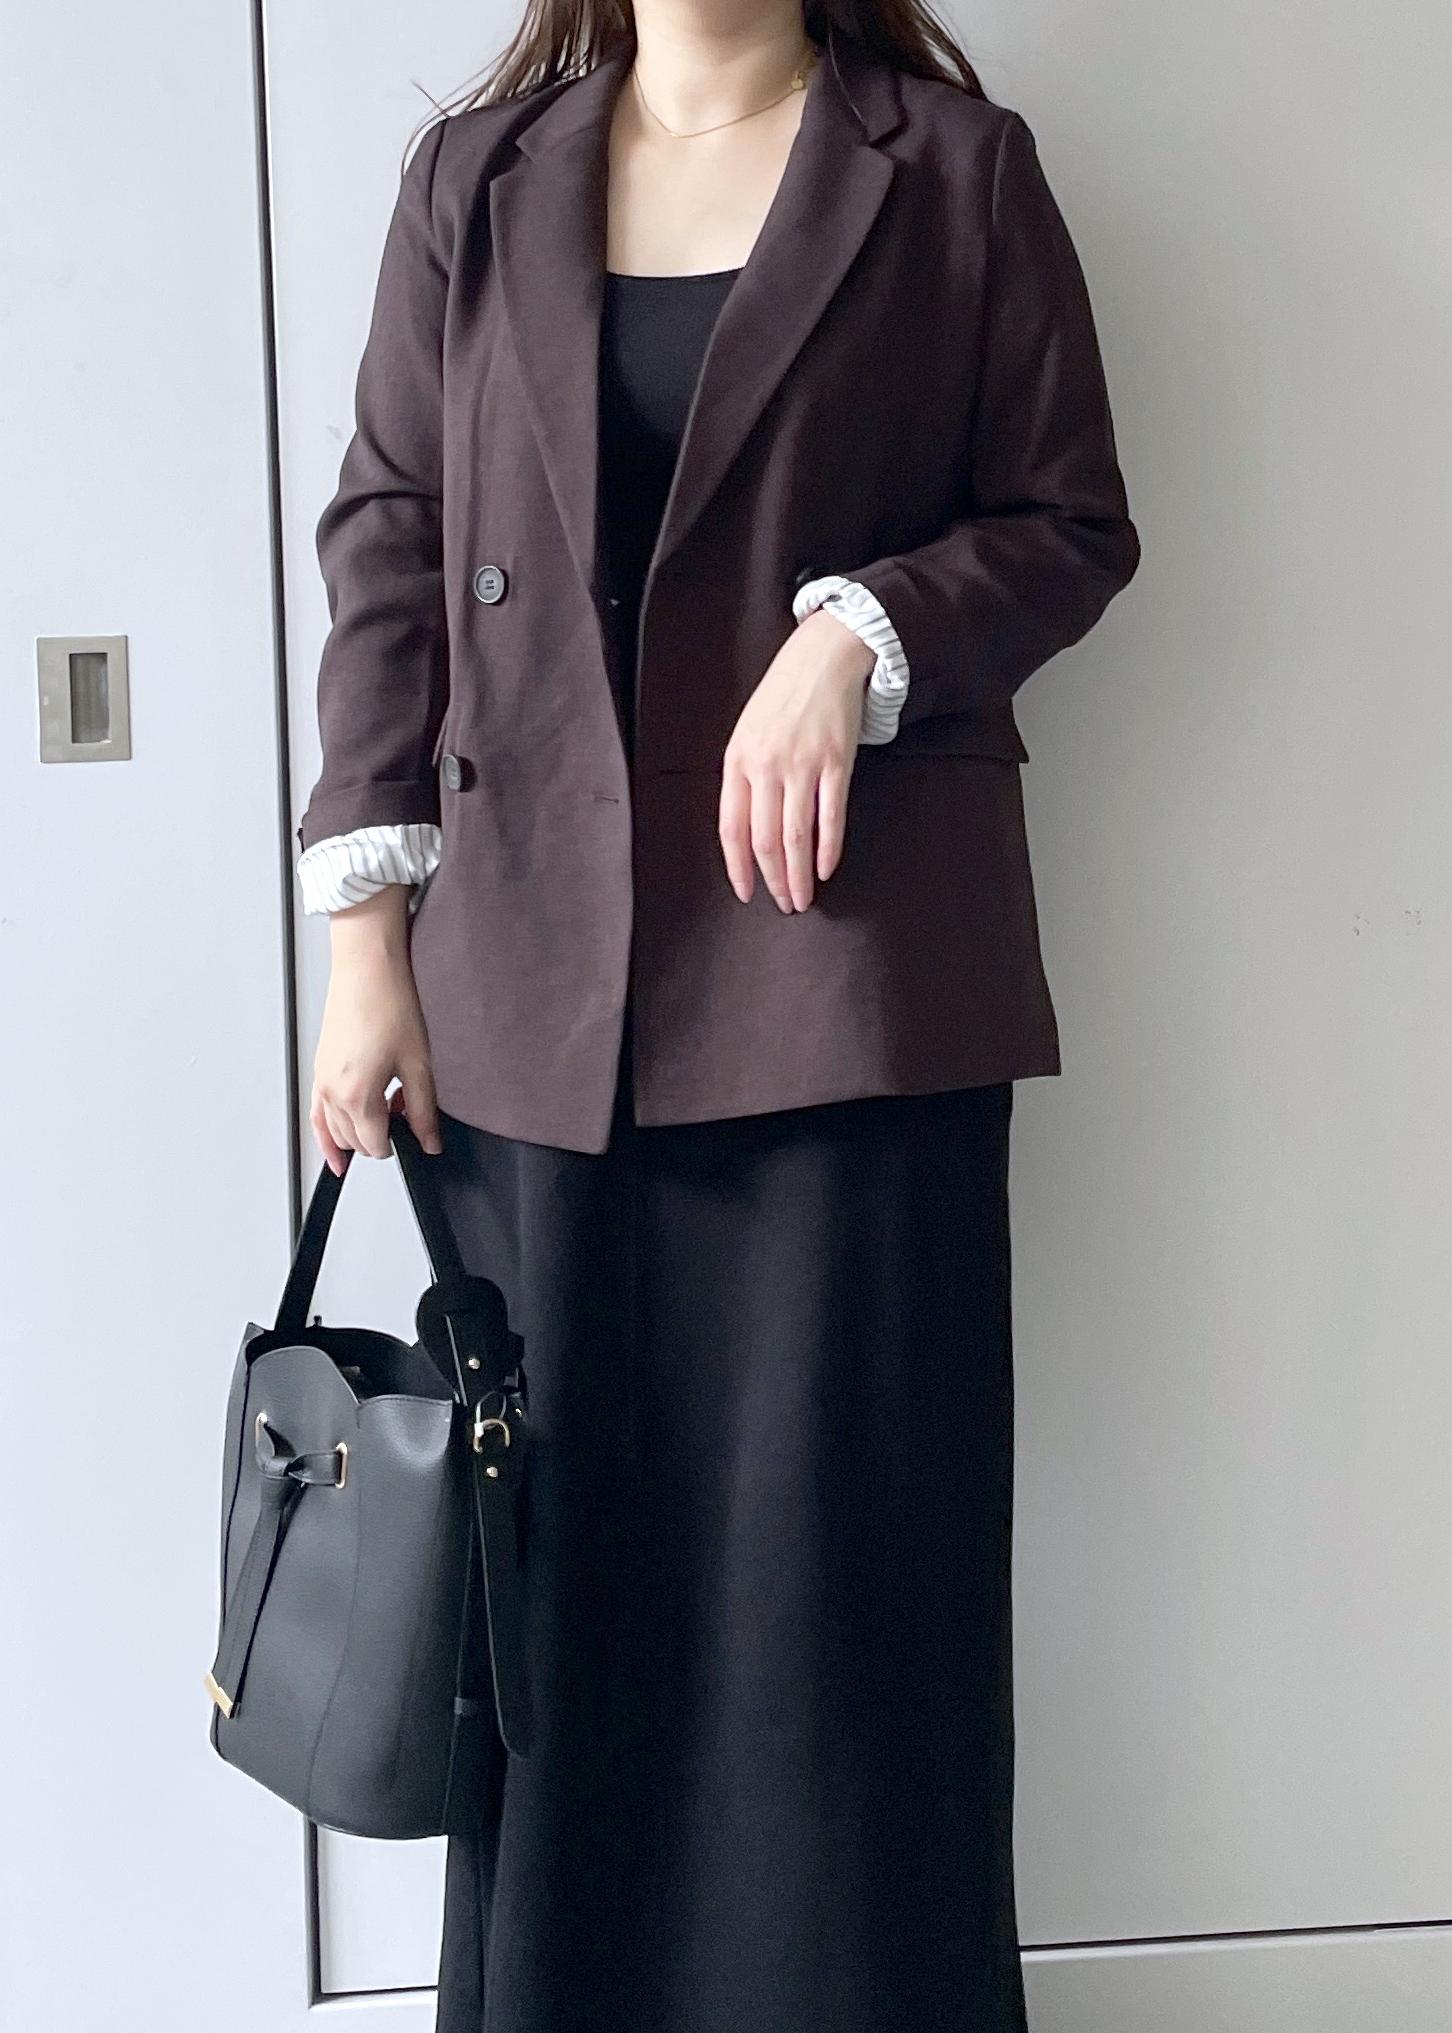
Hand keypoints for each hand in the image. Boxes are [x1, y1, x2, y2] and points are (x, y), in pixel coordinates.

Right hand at [309, 888, 442, 1174]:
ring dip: (360, 1130)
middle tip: (406, 1109)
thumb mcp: (418, 1063)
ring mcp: (321, 1081)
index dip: (399, 1143)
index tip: (415, 1129)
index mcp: (356, 1095)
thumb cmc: (389, 1004)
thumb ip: (424, 1111)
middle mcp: (331, 1092)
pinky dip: (328, 1130)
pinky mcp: (318, 1069)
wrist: (367, 969)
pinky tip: (339, 1140)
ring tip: (387, 1105)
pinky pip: (317, 1113)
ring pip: (334, 1131)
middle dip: (381, 1135)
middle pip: (354, 1142)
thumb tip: (430, 1141)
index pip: (375, 1145)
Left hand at [719, 607, 873, 911]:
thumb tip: (748, 829)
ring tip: (802, 898)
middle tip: (783, 904)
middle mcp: (765, 765)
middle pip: (765, 840)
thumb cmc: (783, 696)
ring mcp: (801, 764)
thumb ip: (744, 777)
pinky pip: (830, 816)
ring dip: (798, 875)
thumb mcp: (748, 732)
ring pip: (796, 836)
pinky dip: (828, 849)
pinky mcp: (836, 761)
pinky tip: (825, 869)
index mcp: (737, 761)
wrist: (823, 657)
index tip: (746, 894)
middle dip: (772, 880)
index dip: (738, 868)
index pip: (732, 829)